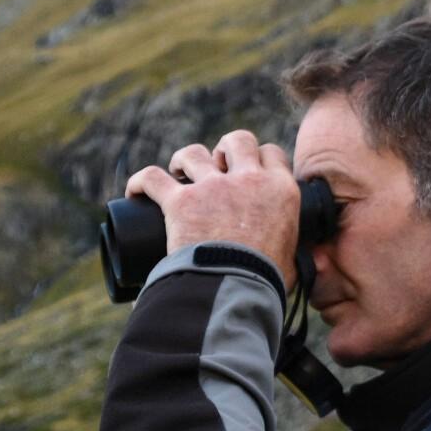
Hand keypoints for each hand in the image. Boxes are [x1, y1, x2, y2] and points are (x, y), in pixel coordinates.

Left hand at [126, 130, 299, 289]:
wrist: (235, 290)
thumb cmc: (265, 283)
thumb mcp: (292, 262)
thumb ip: (292, 255)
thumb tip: (294, 265)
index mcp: (280, 191)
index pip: (272, 154)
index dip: (259, 158)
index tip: (249, 169)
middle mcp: (248, 180)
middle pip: (238, 140)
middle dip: (225, 148)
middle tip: (217, 166)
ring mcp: (212, 188)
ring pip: (194, 153)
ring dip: (185, 160)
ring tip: (178, 171)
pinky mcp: (180, 201)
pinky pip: (152, 178)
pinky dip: (141, 182)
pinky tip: (136, 191)